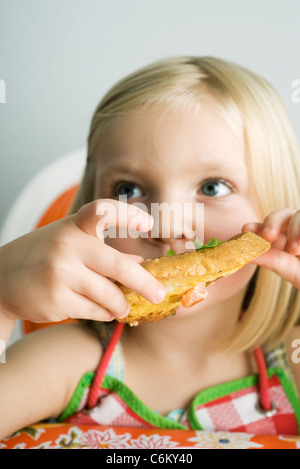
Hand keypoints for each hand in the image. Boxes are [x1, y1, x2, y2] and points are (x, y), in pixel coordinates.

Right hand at [0, 199, 165, 326]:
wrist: (0, 279)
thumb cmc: (43, 257)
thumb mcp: (70, 244)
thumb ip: (104, 251)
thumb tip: (141, 263)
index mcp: (73, 227)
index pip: (102, 211)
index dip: (128, 215)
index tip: (148, 225)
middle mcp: (68, 247)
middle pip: (119, 266)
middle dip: (146, 284)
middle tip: (160, 294)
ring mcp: (61, 274)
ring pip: (110, 296)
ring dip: (123, 304)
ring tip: (124, 306)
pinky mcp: (57, 300)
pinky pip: (95, 311)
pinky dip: (106, 313)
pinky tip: (103, 310)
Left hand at [243, 209, 299, 288]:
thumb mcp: (291, 271)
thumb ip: (272, 261)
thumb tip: (245, 254)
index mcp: (284, 239)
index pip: (267, 227)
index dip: (256, 225)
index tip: (245, 228)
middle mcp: (296, 230)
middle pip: (282, 214)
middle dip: (273, 222)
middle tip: (268, 236)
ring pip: (298, 214)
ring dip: (296, 229)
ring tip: (295, 250)